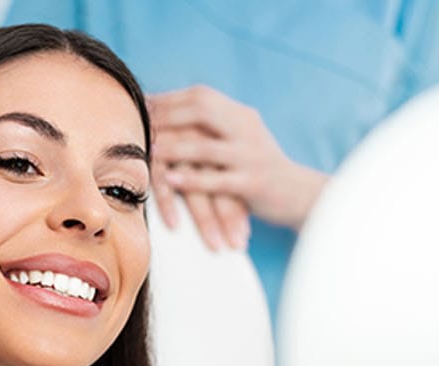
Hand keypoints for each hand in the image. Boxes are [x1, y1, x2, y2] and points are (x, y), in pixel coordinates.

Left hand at [148, 85, 329, 246]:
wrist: (299, 195)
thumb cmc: (256, 169)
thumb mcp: (237, 140)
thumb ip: (210, 126)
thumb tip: (164, 113)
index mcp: (241, 115)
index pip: (201, 97)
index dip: (169, 99)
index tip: (140, 104)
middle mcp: (247, 129)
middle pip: (203, 111)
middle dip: (167, 115)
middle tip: (139, 123)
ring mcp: (251, 156)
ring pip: (207, 147)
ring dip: (173, 148)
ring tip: (148, 150)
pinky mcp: (254, 183)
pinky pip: (219, 180)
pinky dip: (192, 180)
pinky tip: (171, 180)